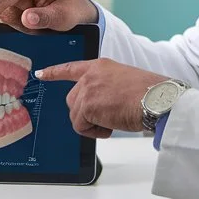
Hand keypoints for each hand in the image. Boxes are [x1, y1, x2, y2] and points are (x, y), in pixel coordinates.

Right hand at [0, 0, 97, 40]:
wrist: (74, 9)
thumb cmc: (71, 10)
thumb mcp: (63, 17)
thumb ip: (45, 18)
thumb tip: (26, 18)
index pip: (0, 0)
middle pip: (0, 10)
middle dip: (18, 24)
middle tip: (41, 25)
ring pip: (2, 17)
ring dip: (20, 26)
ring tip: (40, 22)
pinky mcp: (9, 0)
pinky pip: (6, 18)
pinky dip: (20, 25)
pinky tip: (34, 21)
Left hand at [36, 59, 170, 136]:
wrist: (157, 99)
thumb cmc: (149, 94)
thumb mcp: (123, 82)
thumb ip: (105, 88)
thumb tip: (98, 106)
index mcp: (100, 66)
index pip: (71, 68)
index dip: (54, 72)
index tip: (41, 74)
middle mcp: (91, 75)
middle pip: (73, 100)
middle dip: (86, 114)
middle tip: (108, 118)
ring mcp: (87, 89)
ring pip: (76, 115)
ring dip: (93, 124)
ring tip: (114, 120)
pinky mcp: (87, 105)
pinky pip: (81, 126)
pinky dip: (95, 132)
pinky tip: (112, 125)